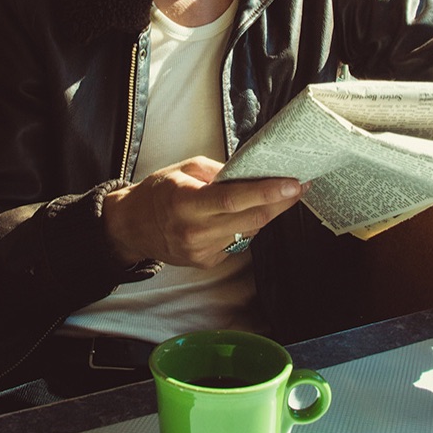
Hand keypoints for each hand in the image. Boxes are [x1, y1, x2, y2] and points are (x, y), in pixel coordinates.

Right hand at [102, 156, 306, 268]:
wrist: (131, 227)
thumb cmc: (157, 193)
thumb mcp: (183, 170)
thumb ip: (218, 171)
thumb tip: (251, 172)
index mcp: (186, 202)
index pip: (233, 199)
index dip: (266, 192)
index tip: (293, 184)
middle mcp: (195, 231)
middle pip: (251, 219)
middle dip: (280, 202)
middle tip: (300, 185)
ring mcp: (202, 250)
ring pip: (249, 232)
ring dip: (267, 213)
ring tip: (278, 195)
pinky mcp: (207, 262)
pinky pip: (238, 242)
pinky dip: (247, 226)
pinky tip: (246, 215)